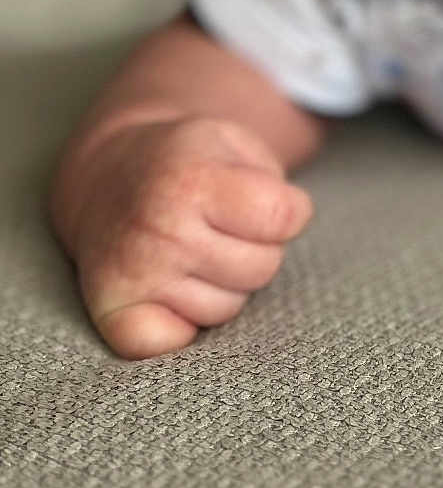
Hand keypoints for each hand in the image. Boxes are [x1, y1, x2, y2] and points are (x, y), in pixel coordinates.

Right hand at [60, 115, 313, 359]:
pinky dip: (182, 326)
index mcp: (192, 181)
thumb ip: (271, 180)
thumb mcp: (235, 142)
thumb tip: (287, 227)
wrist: (108, 177)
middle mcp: (159, 233)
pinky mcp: (111, 315)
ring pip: (227, 309)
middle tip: (220, 225)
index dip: (289, 209)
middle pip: (262, 267)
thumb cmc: (189, 163)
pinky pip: (172, 344)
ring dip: (223, 284)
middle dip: (256, 247)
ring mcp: (132, 278)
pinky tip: (173, 288)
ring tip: (194, 249)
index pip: (284, 218)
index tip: (262, 198)